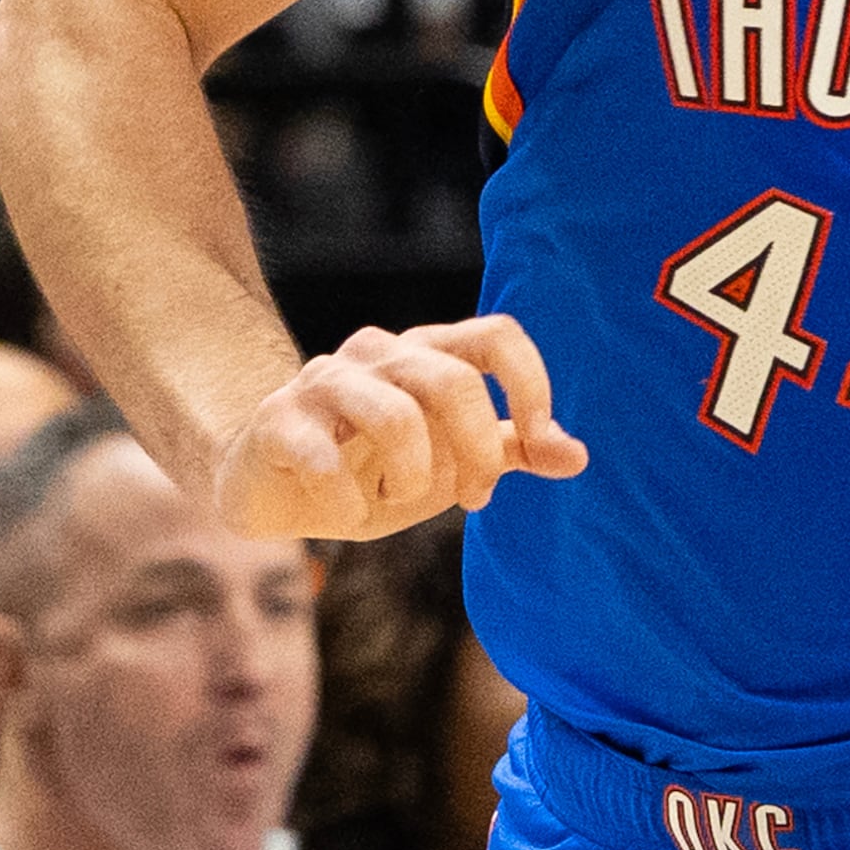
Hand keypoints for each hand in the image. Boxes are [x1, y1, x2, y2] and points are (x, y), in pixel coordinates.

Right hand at [216, 316, 589, 540]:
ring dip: (413, 478)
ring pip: (395, 416)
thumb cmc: (374, 469)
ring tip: (401, 500)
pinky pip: (324, 459)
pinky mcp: (276, 420)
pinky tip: (349, 514)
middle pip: (453, 382)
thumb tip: (578, 456)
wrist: (271, 487)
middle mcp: (380, 353)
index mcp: (429, 353)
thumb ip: (510, 450)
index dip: (529, 382)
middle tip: (475, 498)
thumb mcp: (450, 463)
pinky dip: (349, 504)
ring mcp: (324, 381)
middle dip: (476, 452)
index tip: (538, 437)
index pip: (496, 335)